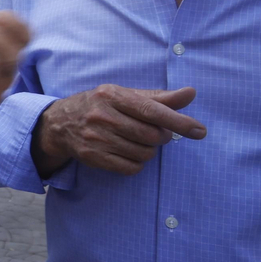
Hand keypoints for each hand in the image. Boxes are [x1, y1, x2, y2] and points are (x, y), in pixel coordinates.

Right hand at [34, 85, 205, 175]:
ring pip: (143, 153)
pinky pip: (130, 168)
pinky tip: (129, 153)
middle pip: (150, 135)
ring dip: (149, 151)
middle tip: (157, 133)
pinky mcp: (93, 156)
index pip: (152, 110)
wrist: (61, 123)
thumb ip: (159, 97)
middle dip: (161, 137)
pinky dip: (137, 164)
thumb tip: (191, 93)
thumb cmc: (101, 106)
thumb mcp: (126, 95)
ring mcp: (96, 138)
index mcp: (113, 95)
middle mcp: (102, 116)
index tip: (199, 131)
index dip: (179, 121)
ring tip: (138, 142)